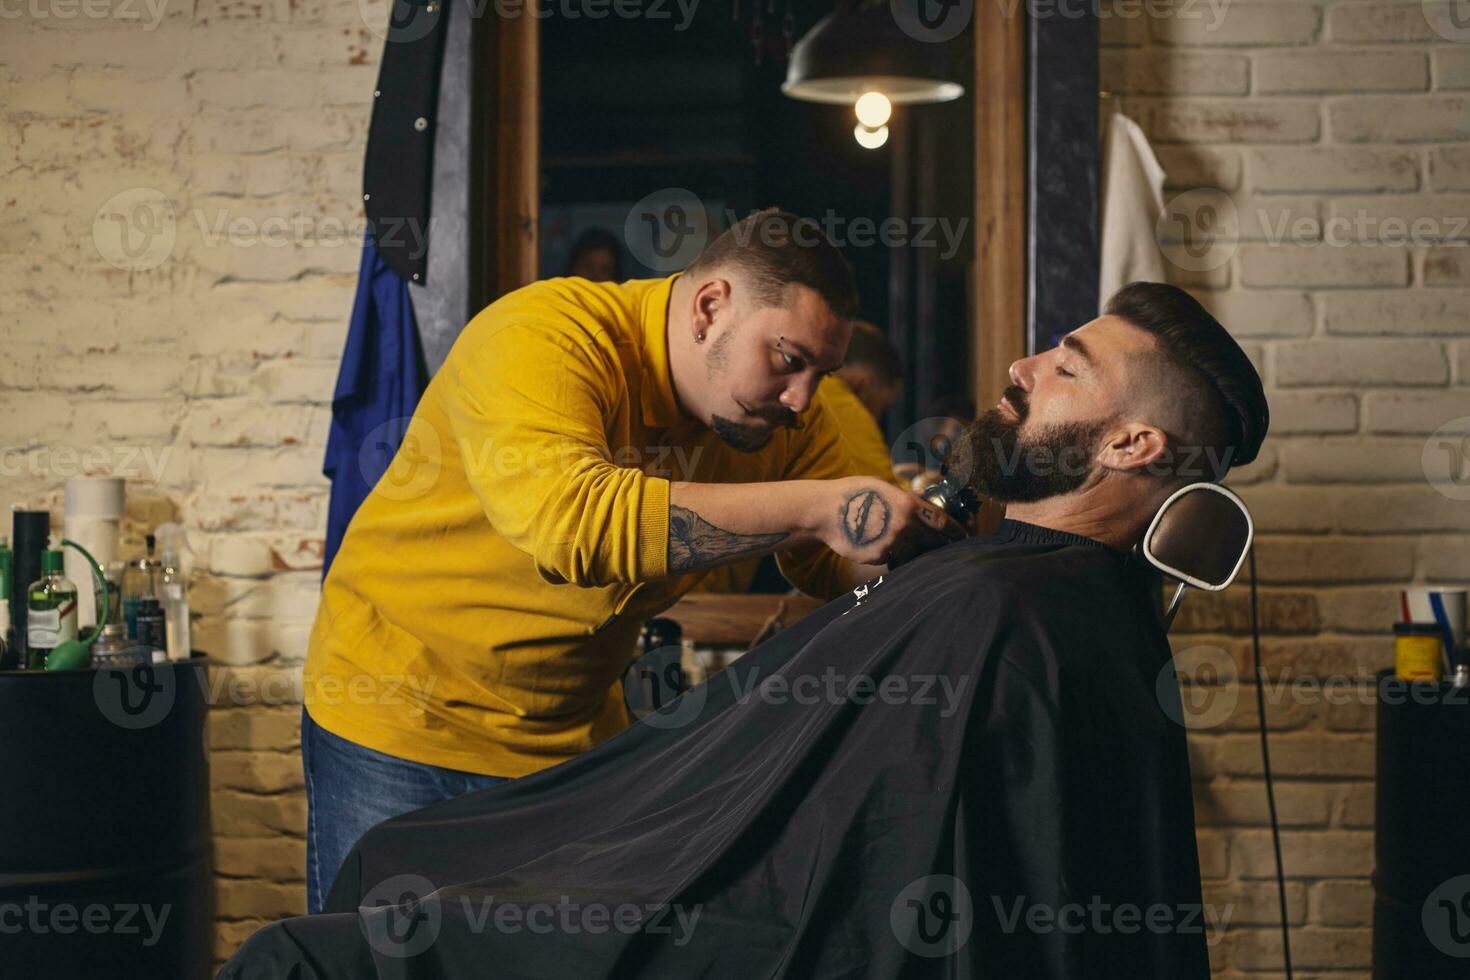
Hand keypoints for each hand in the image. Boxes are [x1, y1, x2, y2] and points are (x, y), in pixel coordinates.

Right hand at [821, 477, 967, 567]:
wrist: (824, 510)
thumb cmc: (854, 493)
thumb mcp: (884, 487)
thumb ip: (906, 499)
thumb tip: (925, 508)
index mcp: (908, 505)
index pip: (943, 522)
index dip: (957, 531)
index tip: (965, 535)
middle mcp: (903, 526)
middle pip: (935, 541)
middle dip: (944, 545)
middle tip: (951, 547)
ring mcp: (891, 544)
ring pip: (916, 553)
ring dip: (921, 552)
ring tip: (921, 550)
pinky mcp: (878, 557)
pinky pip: (895, 558)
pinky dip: (898, 555)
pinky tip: (892, 549)